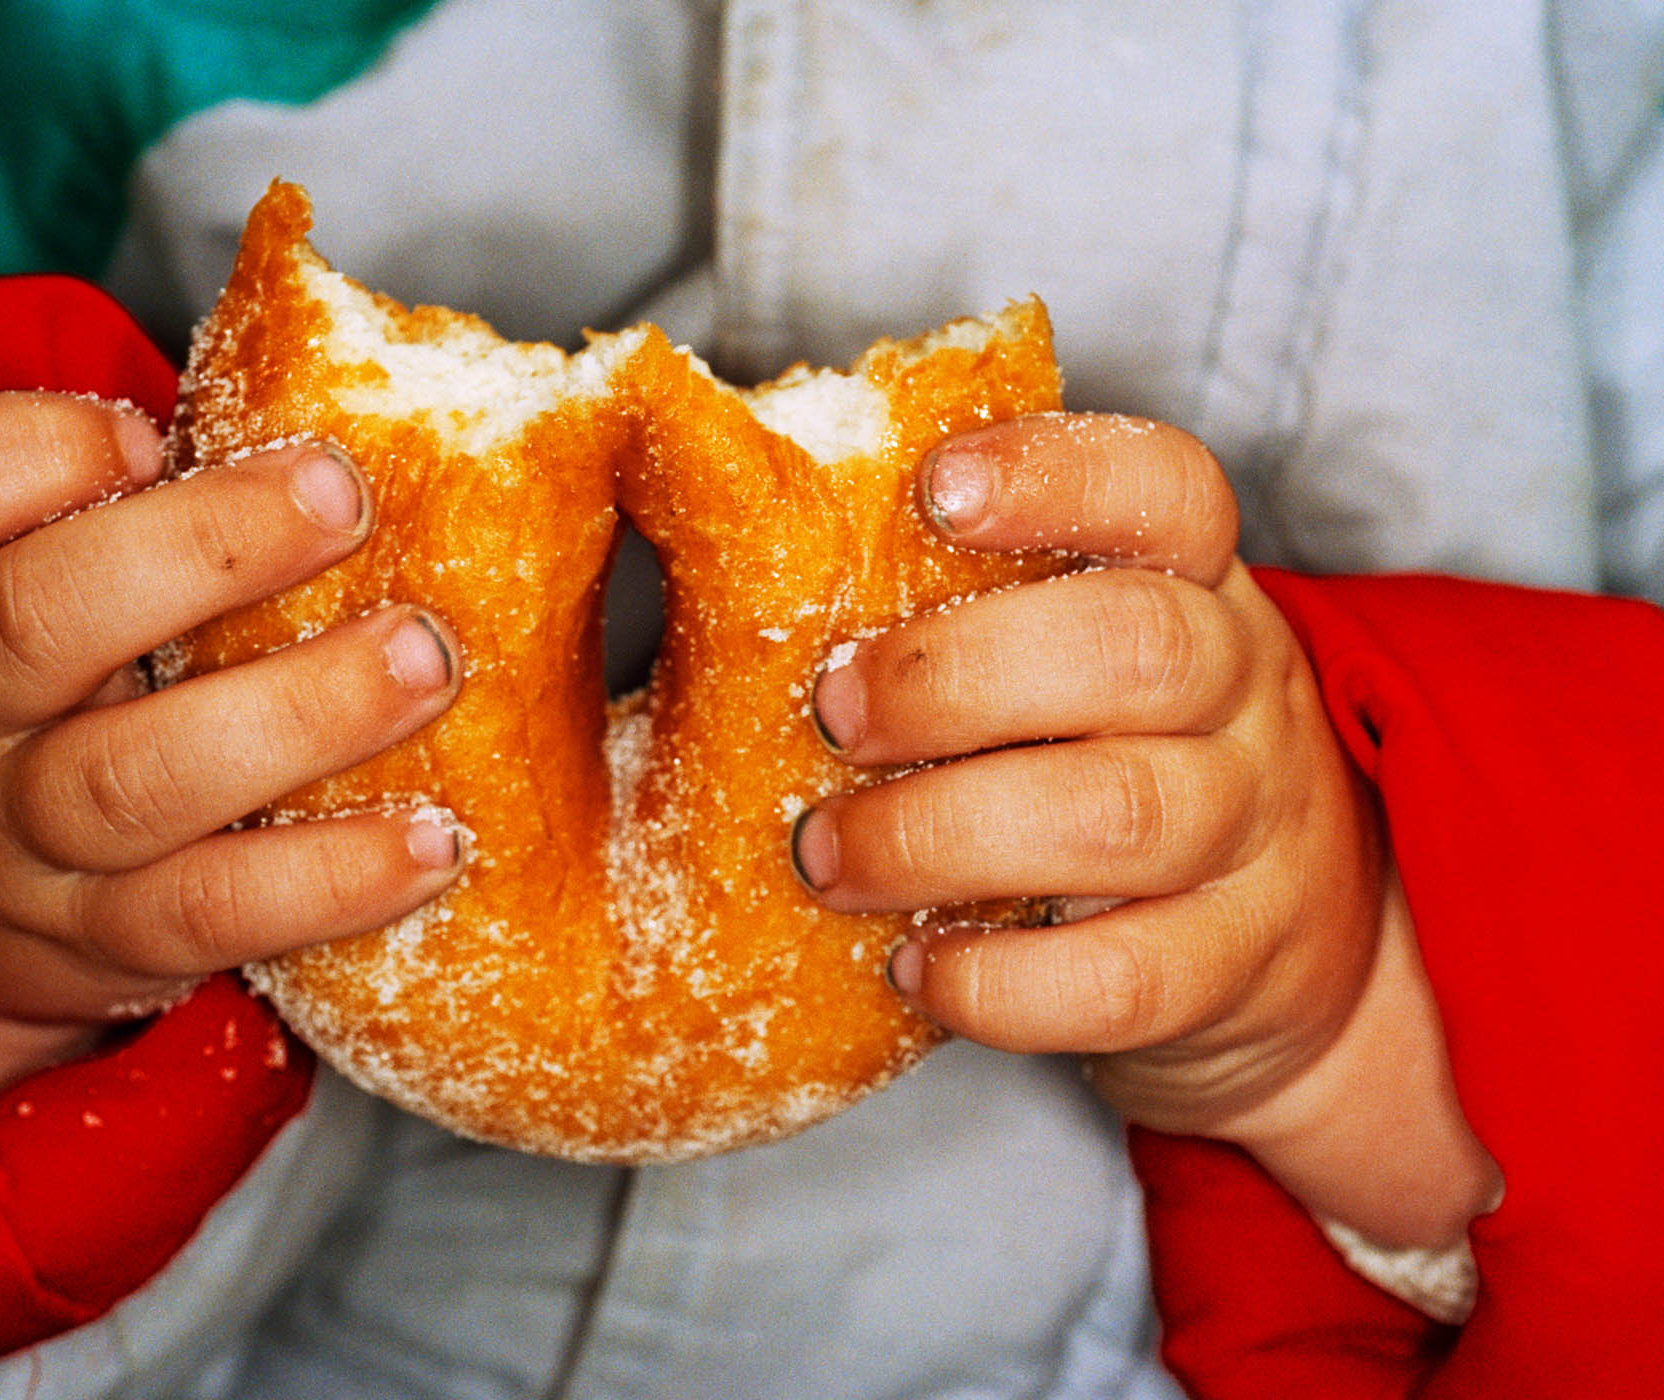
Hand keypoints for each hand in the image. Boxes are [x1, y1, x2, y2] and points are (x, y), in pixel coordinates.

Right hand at [0, 392, 465, 1103]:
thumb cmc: (51, 691)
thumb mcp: (37, 579)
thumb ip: (145, 503)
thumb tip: (366, 398)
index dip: (30, 453)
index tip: (151, 432)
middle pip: (35, 621)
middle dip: (204, 549)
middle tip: (346, 499)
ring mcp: (18, 842)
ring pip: (136, 780)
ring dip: (301, 714)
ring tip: (429, 662)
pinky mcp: (102, 943)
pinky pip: (214, 913)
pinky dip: (333, 878)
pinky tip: (434, 837)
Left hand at [793, 413, 1499, 1248]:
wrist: (1310, 943)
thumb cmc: (1121, 759)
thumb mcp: (1080, 652)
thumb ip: (962, 603)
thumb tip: (739, 557)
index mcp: (1193, 584)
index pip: (1165, 489)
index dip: (1052, 476)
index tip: (935, 490)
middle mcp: (1243, 693)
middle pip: (1134, 648)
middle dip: (952, 678)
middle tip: (834, 713)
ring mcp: (1253, 835)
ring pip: (1115, 817)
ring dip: (936, 835)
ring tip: (830, 855)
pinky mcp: (1232, 970)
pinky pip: (1115, 980)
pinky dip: (993, 981)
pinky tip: (914, 964)